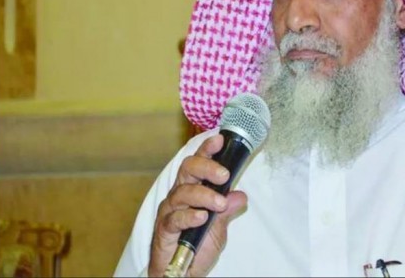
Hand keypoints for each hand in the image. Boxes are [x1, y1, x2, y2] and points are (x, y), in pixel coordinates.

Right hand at [148, 134, 247, 276]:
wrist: (183, 272)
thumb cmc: (198, 245)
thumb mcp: (219, 226)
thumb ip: (227, 210)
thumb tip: (240, 195)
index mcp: (193, 188)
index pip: (199, 162)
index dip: (207, 149)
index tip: (219, 140)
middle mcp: (180, 194)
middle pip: (188, 169)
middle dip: (207, 167)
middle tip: (224, 175)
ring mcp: (171, 210)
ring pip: (183, 192)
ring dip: (204, 195)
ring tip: (219, 203)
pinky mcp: (164, 229)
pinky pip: (175, 218)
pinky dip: (189, 216)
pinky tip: (201, 217)